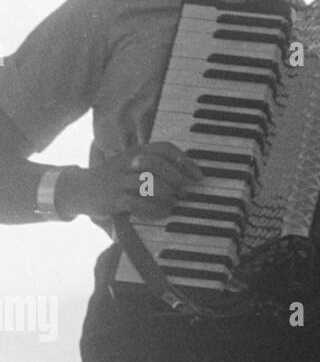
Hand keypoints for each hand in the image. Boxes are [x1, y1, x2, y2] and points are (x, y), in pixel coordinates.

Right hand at [63, 143, 204, 221]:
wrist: (80, 188)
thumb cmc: (114, 180)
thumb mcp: (133, 166)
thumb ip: (155, 167)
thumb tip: (188, 177)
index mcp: (136, 152)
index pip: (165, 148)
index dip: (185, 161)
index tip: (198, 176)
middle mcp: (128, 162)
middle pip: (159, 165)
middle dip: (177, 180)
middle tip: (185, 193)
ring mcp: (120, 180)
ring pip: (149, 183)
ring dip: (167, 196)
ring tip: (172, 204)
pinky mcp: (114, 199)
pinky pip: (138, 203)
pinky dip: (154, 210)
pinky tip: (161, 213)